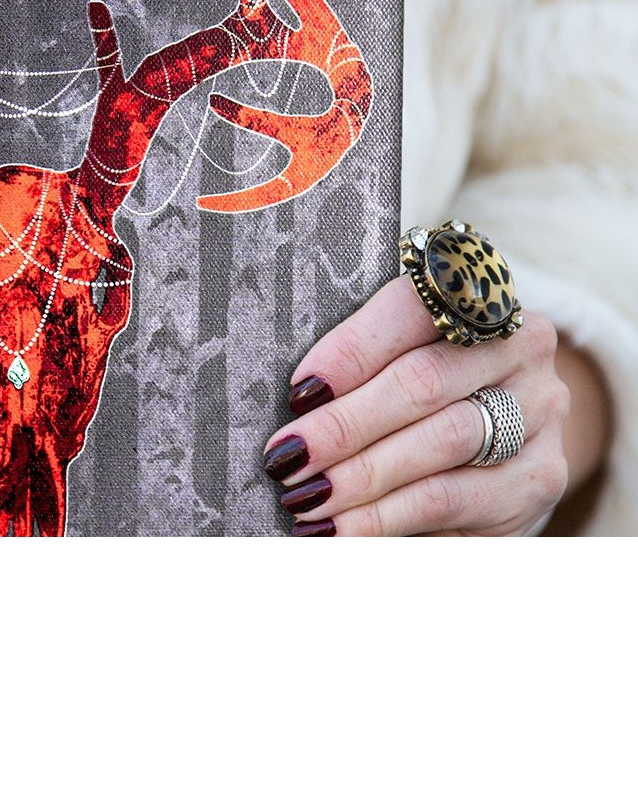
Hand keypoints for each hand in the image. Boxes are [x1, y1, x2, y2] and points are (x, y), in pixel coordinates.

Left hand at [263, 274, 570, 535]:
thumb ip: (353, 368)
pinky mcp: (540, 476)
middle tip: (286, 457)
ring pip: (442, 442)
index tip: (296, 393)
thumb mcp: (388, 360)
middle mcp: (519, 346)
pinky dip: (389, 516)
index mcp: (472, 296)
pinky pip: (454, 498)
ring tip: (306, 498)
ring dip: (363, 475)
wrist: (494, 440)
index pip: (408, 312)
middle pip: (422, 383)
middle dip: (344, 425)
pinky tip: (343, 530)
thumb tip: (292, 404)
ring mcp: (538, 411)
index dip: (349, 352)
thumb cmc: (412, 388)